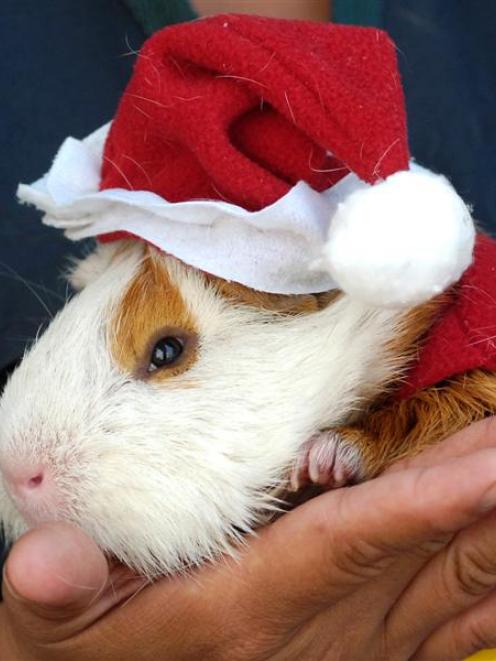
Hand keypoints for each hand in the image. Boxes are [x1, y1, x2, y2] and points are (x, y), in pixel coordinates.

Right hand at [3, 419, 495, 659]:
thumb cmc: (92, 660)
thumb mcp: (53, 630)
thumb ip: (55, 593)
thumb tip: (45, 557)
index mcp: (246, 611)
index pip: (351, 543)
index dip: (424, 501)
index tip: (488, 459)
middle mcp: (317, 637)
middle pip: (423, 556)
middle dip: (484, 491)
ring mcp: (353, 658)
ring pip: (453, 594)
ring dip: (495, 532)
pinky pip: (451, 631)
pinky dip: (488, 587)